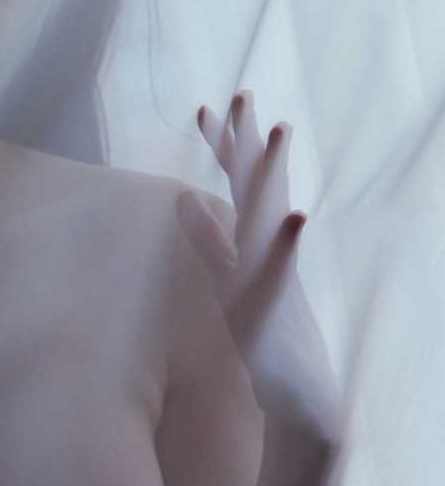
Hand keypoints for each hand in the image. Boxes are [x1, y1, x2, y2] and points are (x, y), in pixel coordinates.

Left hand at [176, 91, 344, 441]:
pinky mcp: (279, 305)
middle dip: (248, 139)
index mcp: (255, 242)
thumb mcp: (226, 278)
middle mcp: (269, 250)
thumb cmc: (264, 333)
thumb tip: (183, 199)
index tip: (206, 108)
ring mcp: (275, 274)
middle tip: (242, 92)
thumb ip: (207, 238)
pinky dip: (287, 243)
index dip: (224, 148)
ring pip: (272, 215)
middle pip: (256, 185)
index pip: (238, 184)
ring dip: (275, 174)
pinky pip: (284, 270)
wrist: (301, 393)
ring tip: (279, 129)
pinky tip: (294, 217)